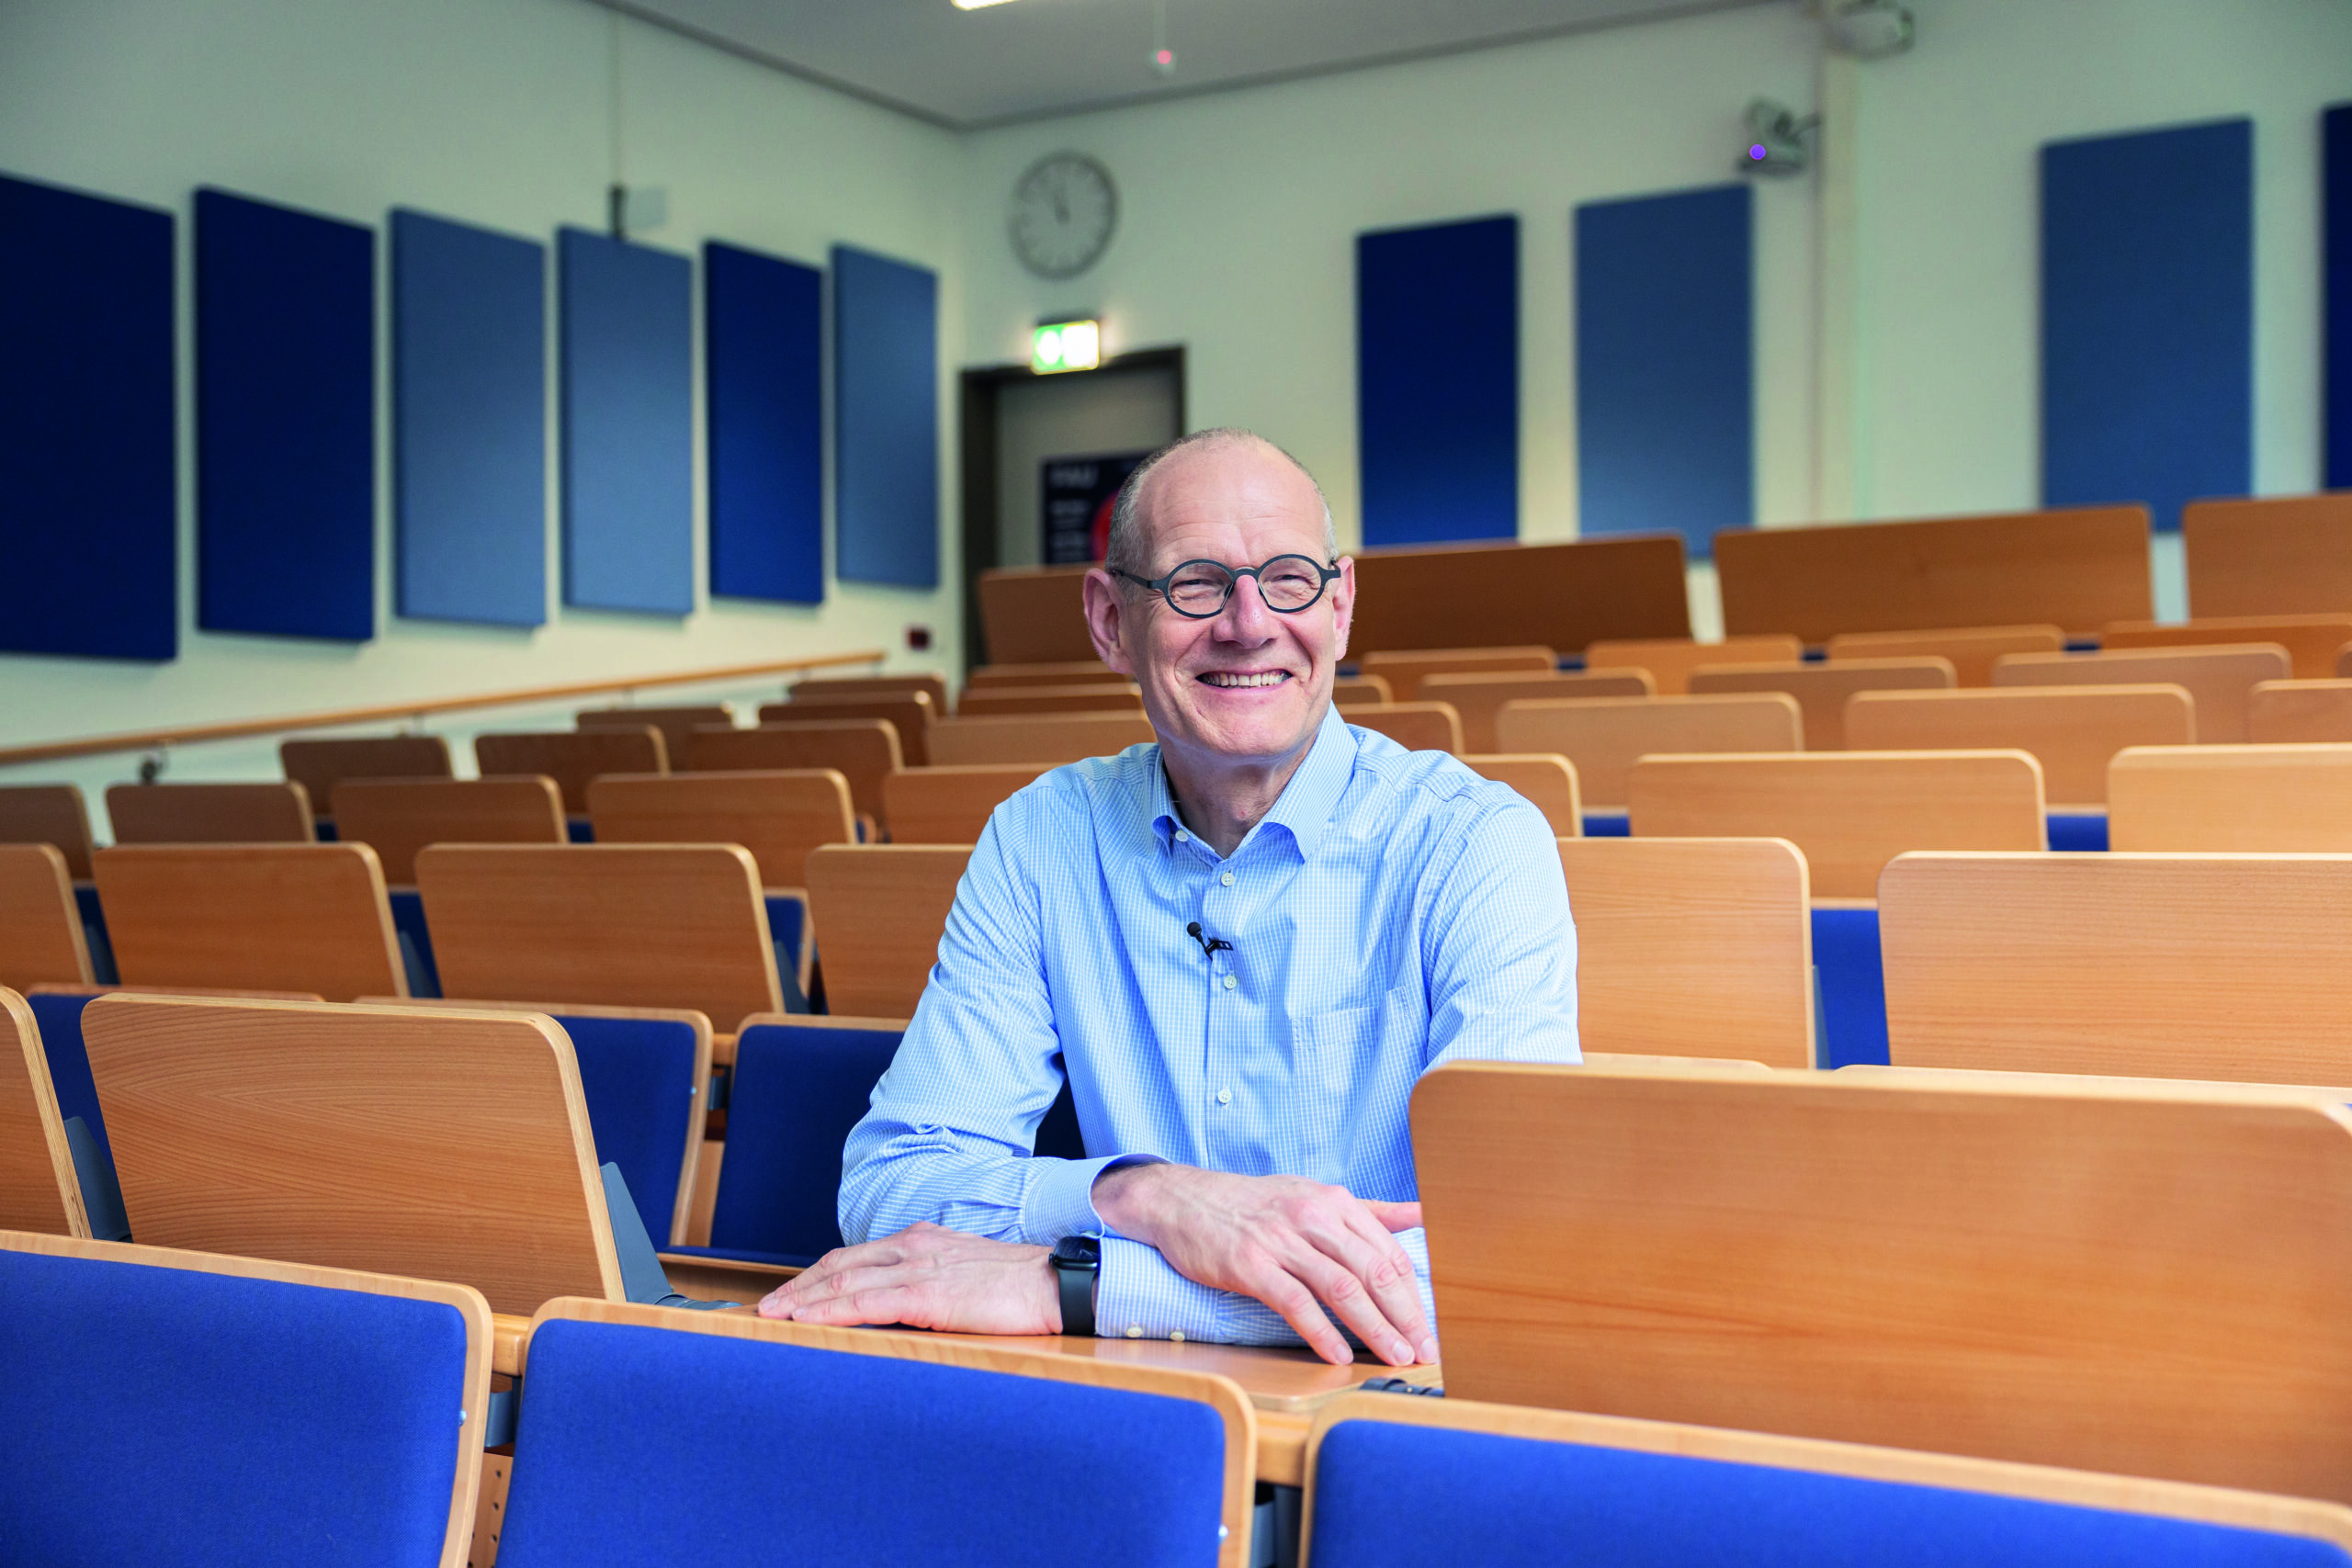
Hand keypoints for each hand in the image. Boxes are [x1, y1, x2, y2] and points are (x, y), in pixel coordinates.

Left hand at [757, 1222, 1061, 1334]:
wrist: (1056, 1283)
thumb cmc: (1020, 1285)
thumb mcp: (966, 1275)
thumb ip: (931, 1282)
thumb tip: (903, 1307)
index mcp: (922, 1240)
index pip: (855, 1256)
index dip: (818, 1275)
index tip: (790, 1292)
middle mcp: (913, 1247)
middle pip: (839, 1264)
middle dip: (798, 1286)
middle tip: (764, 1307)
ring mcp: (918, 1268)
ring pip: (843, 1280)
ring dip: (802, 1299)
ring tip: (771, 1316)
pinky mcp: (926, 1294)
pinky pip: (865, 1302)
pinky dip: (829, 1310)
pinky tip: (807, 1321)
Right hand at [1092, 1163, 1434, 1367]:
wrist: (1183, 1199)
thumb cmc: (1254, 1205)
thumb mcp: (1313, 1196)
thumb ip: (1370, 1212)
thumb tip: (1424, 1214)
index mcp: (1334, 1201)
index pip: (1387, 1252)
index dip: (1413, 1295)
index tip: (1430, 1328)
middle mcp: (1312, 1217)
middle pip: (1373, 1271)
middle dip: (1404, 1316)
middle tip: (1424, 1352)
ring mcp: (1280, 1240)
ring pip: (1341, 1288)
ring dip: (1374, 1328)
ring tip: (1394, 1357)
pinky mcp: (1250, 1264)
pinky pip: (1295, 1302)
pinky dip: (1321, 1332)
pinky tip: (1338, 1355)